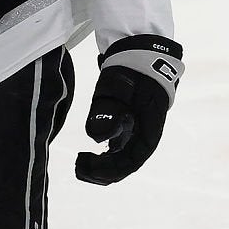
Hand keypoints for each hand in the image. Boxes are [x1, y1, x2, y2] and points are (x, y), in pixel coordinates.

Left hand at [75, 35, 182, 184]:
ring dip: (103, 167)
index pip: (131, 161)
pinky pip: (120, 149)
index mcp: (149, 129)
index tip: (85, 162)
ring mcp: (138, 131)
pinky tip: (91, 154)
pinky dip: (106, 157)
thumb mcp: (115, 91)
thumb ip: (106, 116)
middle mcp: (145, 135)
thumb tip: (99, 140)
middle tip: (79, 166)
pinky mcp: (130, 126)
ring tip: (82, 163)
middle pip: (126, 165)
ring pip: (123, 159)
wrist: (141, 55)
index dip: (109, 169)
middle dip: (102, 172)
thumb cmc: (131, 72)